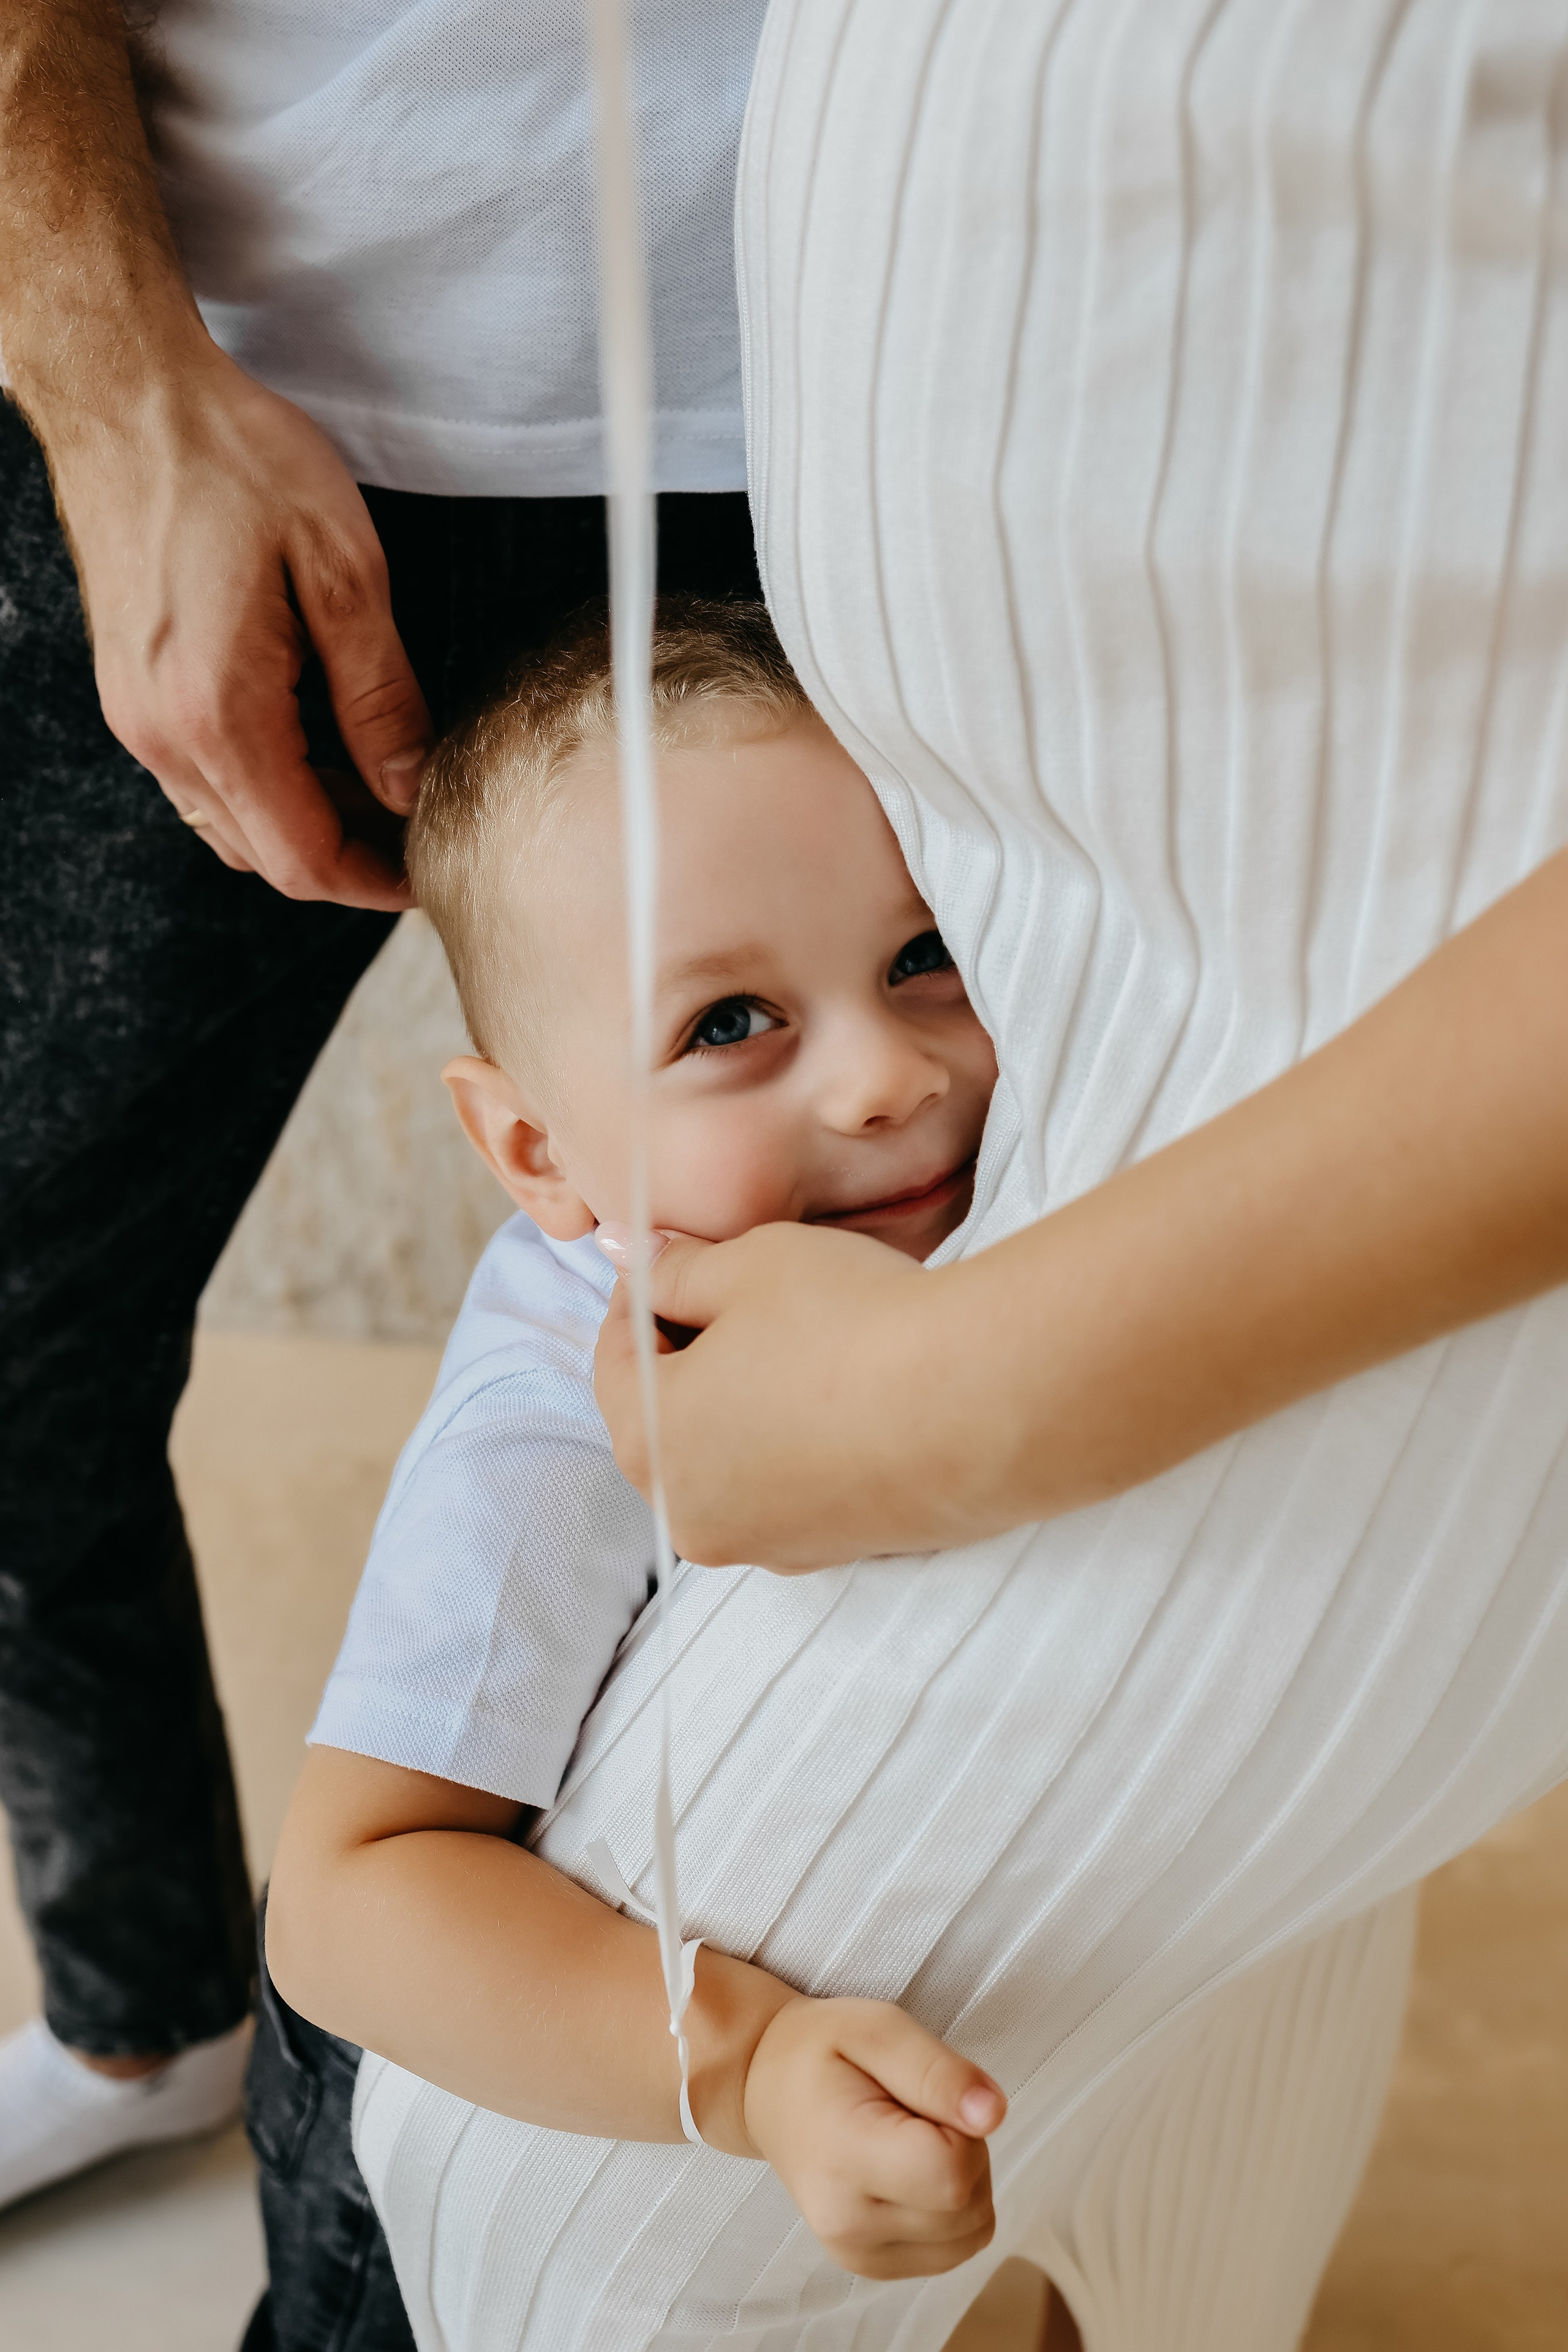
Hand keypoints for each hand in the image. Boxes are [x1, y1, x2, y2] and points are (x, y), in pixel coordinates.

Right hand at [40, 329, 429, 908]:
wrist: (127, 392)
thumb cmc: (231, 459)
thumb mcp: (343, 571)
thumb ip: (381, 695)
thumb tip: (411, 785)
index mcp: (219, 715)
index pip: (305, 859)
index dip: (375, 882)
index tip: (428, 868)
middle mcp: (164, 736)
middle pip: (268, 858)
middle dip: (350, 857)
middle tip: (419, 823)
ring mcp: (139, 719)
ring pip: (234, 826)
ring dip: (308, 823)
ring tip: (378, 782)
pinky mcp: (132, 693)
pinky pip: (205, 780)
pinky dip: (267, 786)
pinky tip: (317, 741)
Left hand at [594, 1223, 989, 1570]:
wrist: (986, 1399)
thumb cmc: (850, 1321)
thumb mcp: (747, 1264)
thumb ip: (676, 1268)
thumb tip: (634, 1260)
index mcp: (648, 1444)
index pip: (615, 1361)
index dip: (639, 1298)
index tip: (670, 1259)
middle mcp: (693, 1515)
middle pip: (668, 1420)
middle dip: (691, 1354)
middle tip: (735, 1293)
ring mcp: (769, 1545)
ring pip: (733, 1459)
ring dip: (749, 1401)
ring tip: (801, 1338)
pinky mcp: (841, 1553)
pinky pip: (795, 1488)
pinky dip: (802, 1442)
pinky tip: (848, 1389)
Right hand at [737, 1994, 1003, 2279]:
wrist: (766, 2088)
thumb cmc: (821, 2052)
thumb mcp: (878, 2028)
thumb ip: (937, 2070)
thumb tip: (992, 2115)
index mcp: (843, 2160)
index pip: (953, 2172)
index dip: (963, 2128)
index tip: (924, 2098)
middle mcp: (848, 2225)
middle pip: (969, 2206)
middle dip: (965, 2150)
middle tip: (913, 2112)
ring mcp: (859, 2255)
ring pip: (972, 2233)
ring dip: (962, 2181)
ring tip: (910, 2139)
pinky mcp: (871, 2267)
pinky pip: (954, 2249)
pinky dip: (950, 2209)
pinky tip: (909, 2171)